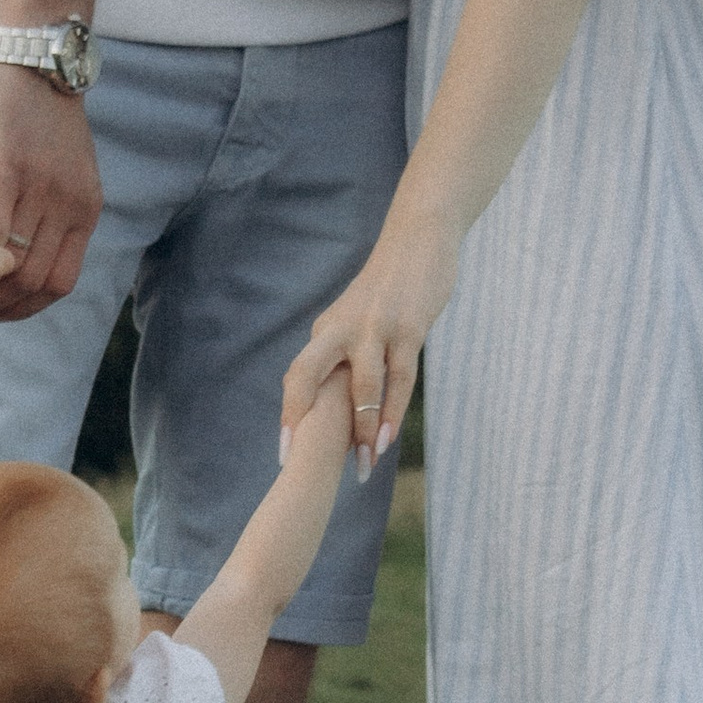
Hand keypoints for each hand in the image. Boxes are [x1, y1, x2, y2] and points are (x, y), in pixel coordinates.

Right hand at [0, 62, 101, 320]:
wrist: (39, 61)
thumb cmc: (48, 121)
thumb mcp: (70, 173)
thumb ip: (57, 214)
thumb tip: (26, 254)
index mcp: (86, 211)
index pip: (61, 282)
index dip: (29, 307)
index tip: (3, 310)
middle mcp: (68, 204)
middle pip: (35, 278)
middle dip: (3, 302)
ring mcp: (38, 185)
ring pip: (12, 259)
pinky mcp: (5, 164)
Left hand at [280, 221, 457, 477]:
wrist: (418, 238)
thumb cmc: (389, 290)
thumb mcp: (358, 320)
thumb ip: (348, 354)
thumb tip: (340, 397)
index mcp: (325, 331)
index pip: (298, 376)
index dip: (290, 413)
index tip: (284, 453)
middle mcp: (341, 329)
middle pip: (307, 373)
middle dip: (301, 418)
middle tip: (299, 463)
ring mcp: (374, 327)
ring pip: (362, 385)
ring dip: (361, 429)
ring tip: (363, 465)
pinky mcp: (408, 328)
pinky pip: (399, 377)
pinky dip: (392, 410)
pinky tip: (386, 437)